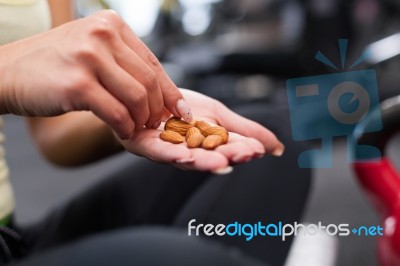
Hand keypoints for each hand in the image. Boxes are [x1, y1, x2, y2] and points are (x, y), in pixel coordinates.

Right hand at [0, 10, 191, 139]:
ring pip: (137, 98)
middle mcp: (102, 36)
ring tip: (135, 128)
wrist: (6, 71)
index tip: (181, 112)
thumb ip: (123, 62)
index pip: (153, 63)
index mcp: (111, 25)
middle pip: (149, 82)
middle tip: (154, 125)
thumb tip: (159, 92)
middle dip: (157, 110)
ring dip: (141, 120)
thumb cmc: (53, 65)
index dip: (171, 92)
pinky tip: (122, 131)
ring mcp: (89, 58)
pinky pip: (117, 113)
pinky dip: (125, 127)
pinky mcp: (77, 84)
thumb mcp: (91, 50)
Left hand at [118, 89, 284, 172]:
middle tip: (245, 154)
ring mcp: (166, 150)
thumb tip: (278, 149)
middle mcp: (189, 151)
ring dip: (204, 160)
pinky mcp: (145, 145)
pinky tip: (183, 155)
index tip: (257, 149)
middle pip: (210, 156)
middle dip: (228, 156)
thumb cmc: (181, 109)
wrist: (147, 95)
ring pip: (186, 157)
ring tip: (221, 161)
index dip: (242, 149)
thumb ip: (246, 131)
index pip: (229, 148)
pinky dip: (170, 154)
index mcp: (208, 146)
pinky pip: (158, 151)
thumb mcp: (220, 116)